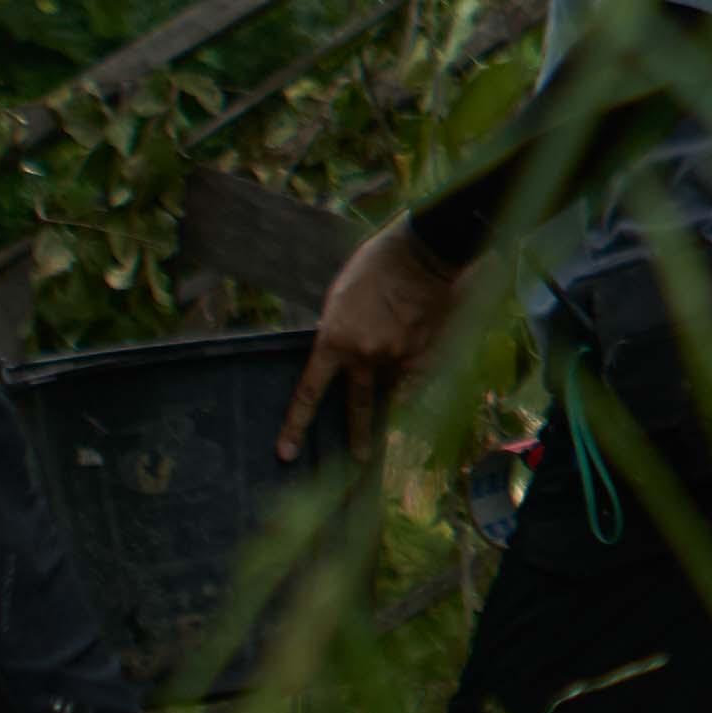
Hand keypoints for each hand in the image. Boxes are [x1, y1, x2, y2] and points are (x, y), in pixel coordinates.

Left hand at [278, 225, 463, 460]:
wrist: (419, 252)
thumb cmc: (374, 266)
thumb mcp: (340, 298)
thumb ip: (337, 331)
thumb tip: (341, 353)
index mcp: (334, 340)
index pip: (310, 392)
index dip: (296, 424)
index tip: (287, 452)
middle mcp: (364, 356)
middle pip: (358, 407)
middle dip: (359, 436)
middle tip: (360, 460)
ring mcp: (396, 357)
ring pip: (390, 386)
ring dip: (391, 387)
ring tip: (400, 401)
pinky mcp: (424, 352)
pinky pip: (416, 378)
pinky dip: (415, 380)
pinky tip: (418, 381)